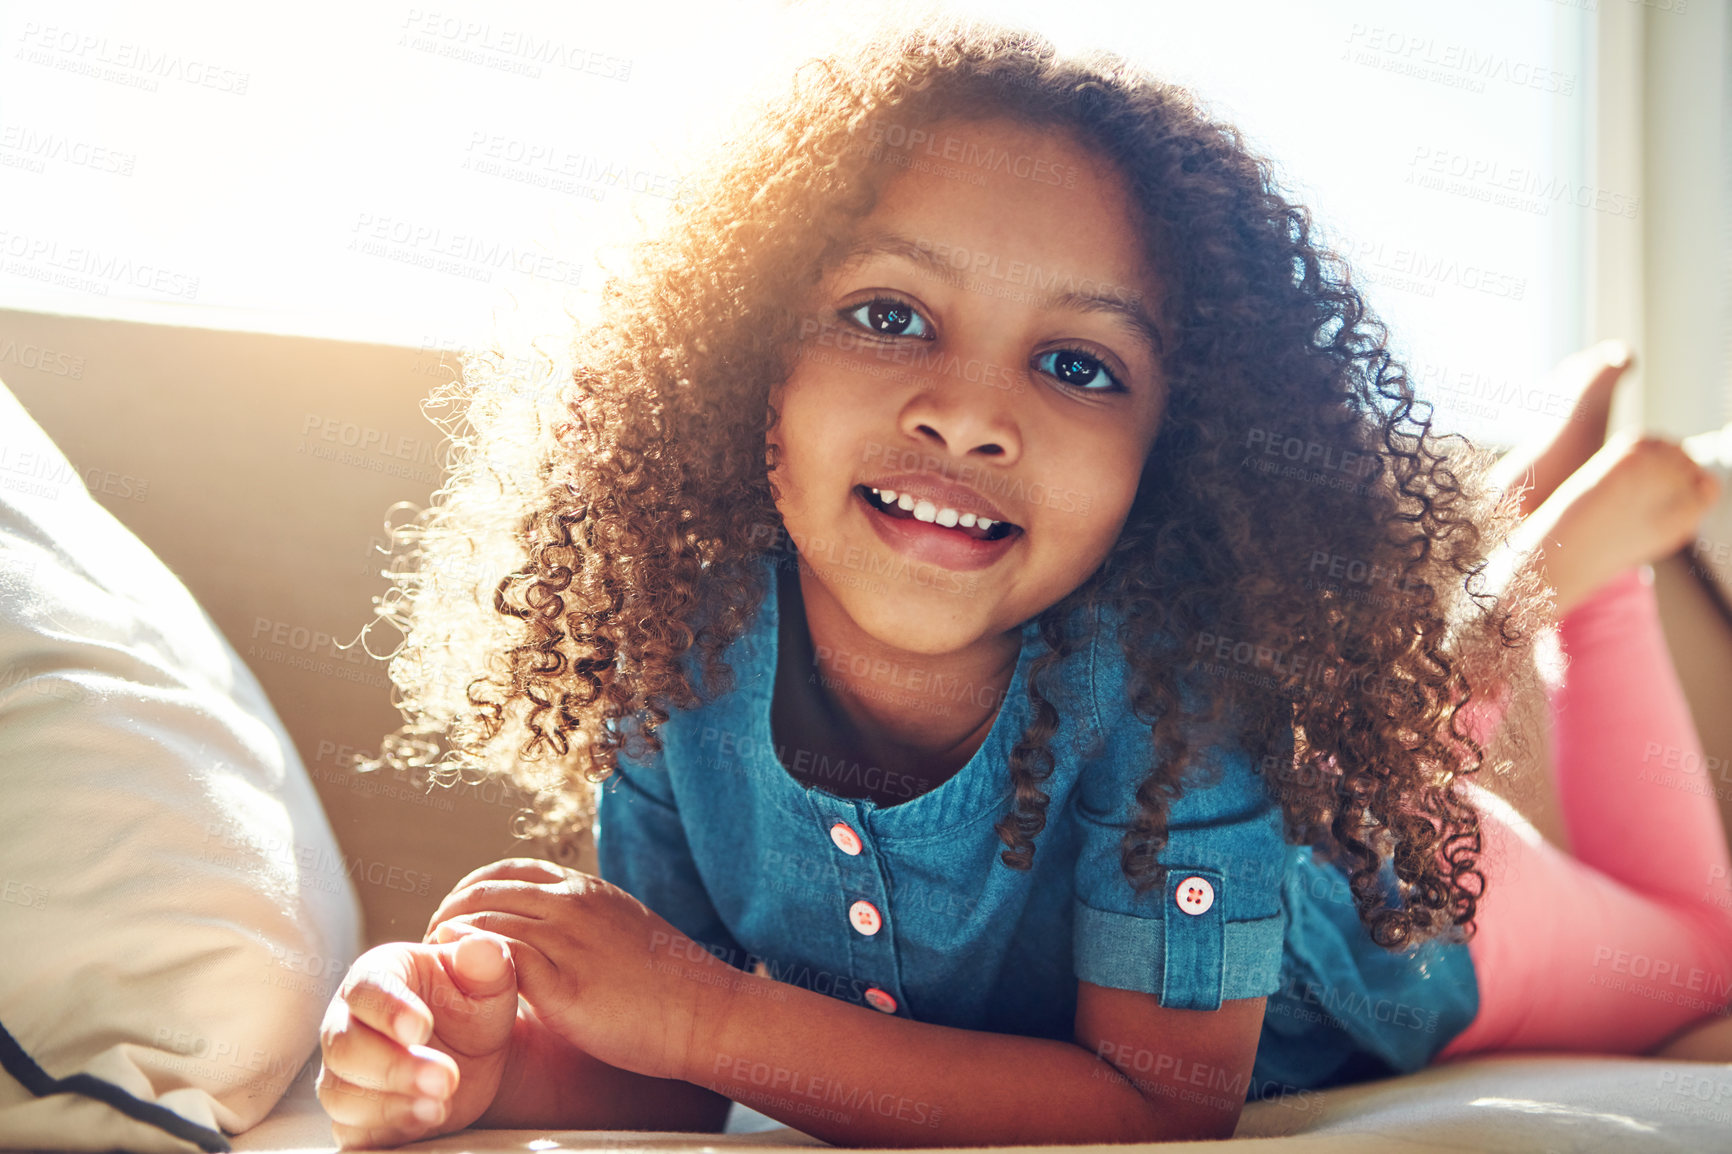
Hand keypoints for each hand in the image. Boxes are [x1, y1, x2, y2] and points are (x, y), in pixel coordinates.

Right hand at [316, 932, 518, 1148]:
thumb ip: (487, 960)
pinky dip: (387, 1131)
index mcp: (378, 976)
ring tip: (440, 1105)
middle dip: (394, 1066)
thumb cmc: (472, 1005)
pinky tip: (426, 1122)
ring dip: (390, 1104)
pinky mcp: (354, 1115)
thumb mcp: (490, 980)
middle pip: (345, 1047)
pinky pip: (352, 1130)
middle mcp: (349, 1023)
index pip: (366, 989)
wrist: (475, 1054)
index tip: (423, 1028)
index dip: (389, 1009)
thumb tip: (482, 945)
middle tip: (446, 1077)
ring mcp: (346, 1072)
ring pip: (341, 1093)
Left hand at [424, 857, 741, 1082]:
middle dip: (448, 913)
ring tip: (436, 964)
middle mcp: (574, 903)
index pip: (507, 870)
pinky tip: (457, 981)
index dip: (470, 890)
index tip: (455, 917)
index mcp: (587, 890)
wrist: (705, 1013)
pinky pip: (499, 957)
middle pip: (485, 890)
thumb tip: (546, 942)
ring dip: (449, 938)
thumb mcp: (621, 933)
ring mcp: (569, 939)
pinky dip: (469, 961)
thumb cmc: (669, 986)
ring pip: (485, 917)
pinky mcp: (565, 982)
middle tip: (433, 944)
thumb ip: (582, 928)